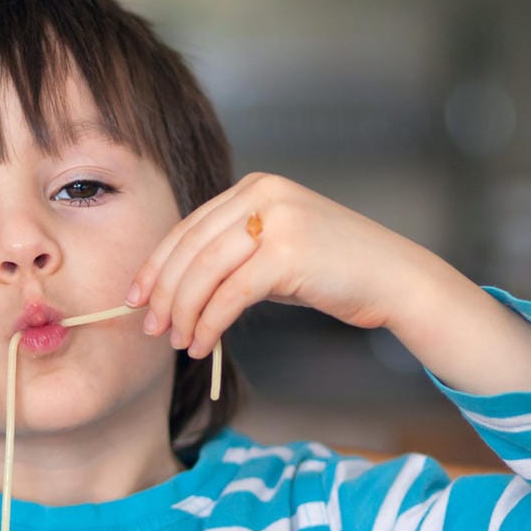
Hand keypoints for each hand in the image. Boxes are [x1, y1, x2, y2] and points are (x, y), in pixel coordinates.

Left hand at [127, 173, 439, 357]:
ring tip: (178, 342)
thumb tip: (175, 289)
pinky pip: (230, 295)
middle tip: (150, 327)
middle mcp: (263, 194)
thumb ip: (233, 254)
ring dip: (184, 313)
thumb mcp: (277, 248)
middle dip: (164, 293)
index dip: (157, 264)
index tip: (137, 296)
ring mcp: (277, 220)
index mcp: (255, 187)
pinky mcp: (288, 253)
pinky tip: (203, 344)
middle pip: (191, 248)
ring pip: (205, 272)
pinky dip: (210, 324)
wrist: (394, 279)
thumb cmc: (335, 270)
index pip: (189, 227)